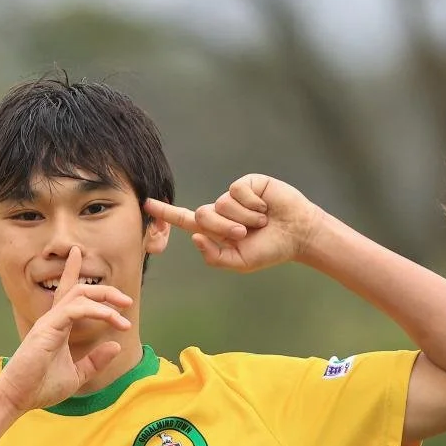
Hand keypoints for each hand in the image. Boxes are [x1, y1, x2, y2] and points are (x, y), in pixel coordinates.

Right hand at [0, 246, 131, 413]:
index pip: (66, 293)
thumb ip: (95, 361)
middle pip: (78, 290)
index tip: (77, 254)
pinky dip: (97, 310)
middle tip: (126, 301)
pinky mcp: (48, 328)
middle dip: (104, 290)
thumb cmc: (40, 387)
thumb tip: (115, 345)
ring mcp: (49, 322)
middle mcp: (52, 320)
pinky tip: (112, 318)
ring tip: (124, 308)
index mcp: (56, 327)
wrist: (17, 398)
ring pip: (79, 294)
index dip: (72, 272)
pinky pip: (75, 308)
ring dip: (105, 297)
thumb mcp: (76, 375)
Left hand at [145, 175, 325, 272]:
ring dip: (243, 217)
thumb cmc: (269, 250)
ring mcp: (233, 196)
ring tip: (261, 221)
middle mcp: (220, 211)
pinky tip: (265, 206)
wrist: (298, 234)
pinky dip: (252, 203)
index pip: (185, 220)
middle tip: (246, 233)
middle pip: (202, 215)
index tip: (146, 204)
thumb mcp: (239, 262)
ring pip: (221, 204)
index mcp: (215, 230)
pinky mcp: (247, 183)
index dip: (166, 213)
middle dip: (224, 228)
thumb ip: (215, 257)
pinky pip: (237, 191)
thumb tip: (196, 238)